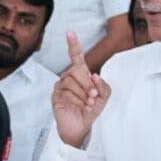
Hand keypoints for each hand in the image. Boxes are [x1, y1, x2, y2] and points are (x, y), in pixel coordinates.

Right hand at [52, 32, 110, 147]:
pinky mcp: (56, 96)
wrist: (81, 127)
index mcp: (80, 74)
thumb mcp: (103, 96)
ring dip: (83, 94)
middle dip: (88, 84)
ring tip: (87, 104)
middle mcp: (69, 77)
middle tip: (93, 96)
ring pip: (72, 81)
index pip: (76, 57)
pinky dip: (77, 100)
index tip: (70, 33)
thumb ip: (103, 85)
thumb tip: (94, 76)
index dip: (73, 45)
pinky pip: (67, 92)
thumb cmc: (90, 110)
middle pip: (77, 69)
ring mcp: (61, 86)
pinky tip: (80, 107)